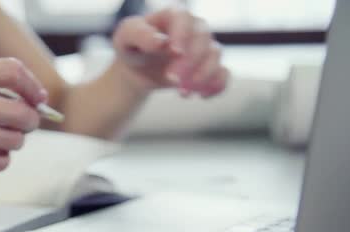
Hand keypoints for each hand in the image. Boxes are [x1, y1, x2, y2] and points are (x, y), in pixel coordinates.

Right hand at [0, 58, 44, 174]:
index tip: (38, 98)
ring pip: (11, 140)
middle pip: (18, 111)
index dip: (32, 86)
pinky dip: (0, 159)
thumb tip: (28, 99)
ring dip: (14, 141)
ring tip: (2, 139)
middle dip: (30, 120)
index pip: (9, 72)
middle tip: (25, 123)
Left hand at [112, 6, 228, 97]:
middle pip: (202, 40)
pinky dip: (216, 86)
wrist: (138, 69)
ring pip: (215, 57)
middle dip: (189, 62)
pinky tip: (201, 96)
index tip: (174, 52)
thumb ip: (139, 34)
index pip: (184, 18)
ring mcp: (205, 47)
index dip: (182, 34)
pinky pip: (223, 74)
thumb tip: (159, 41)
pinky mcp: (210, 67)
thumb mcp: (126, 38)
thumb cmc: (133, 48)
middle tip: (171, 80)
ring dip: (201, 76)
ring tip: (182, 93)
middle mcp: (194, 28)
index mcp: (173, 16)